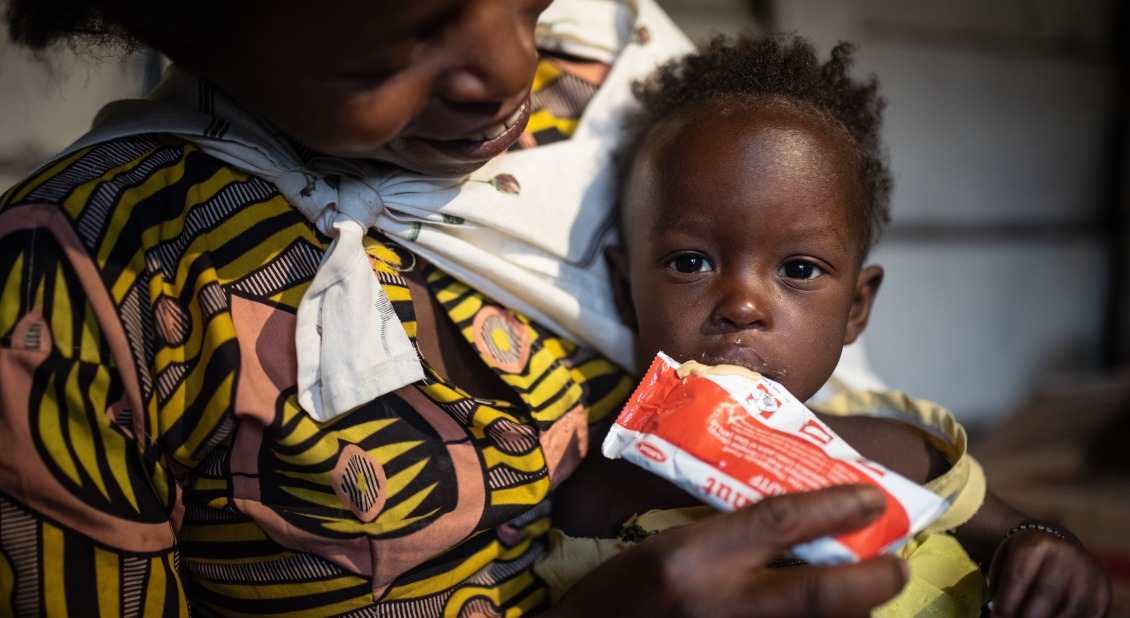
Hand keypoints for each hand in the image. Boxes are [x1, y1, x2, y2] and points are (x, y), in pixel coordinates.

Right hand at [551, 485, 908, 616]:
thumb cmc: (620, 596)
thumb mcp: (664, 550)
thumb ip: (726, 538)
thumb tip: (796, 524)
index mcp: (691, 558)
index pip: (777, 522)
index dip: (834, 506)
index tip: (873, 496)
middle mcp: (718, 603)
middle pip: (818, 591)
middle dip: (871, 579)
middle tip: (898, 565)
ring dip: (853, 611)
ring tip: (871, 591)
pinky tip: (834, 617)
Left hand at [989, 523, 1110, 616]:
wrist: (1058, 550)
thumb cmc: (1024, 564)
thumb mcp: (1007, 565)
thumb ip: (1003, 590)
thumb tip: (999, 615)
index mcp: (1036, 544)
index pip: (1020, 575)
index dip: (1008, 601)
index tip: (999, 616)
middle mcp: (1066, 554)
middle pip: (1047, 593)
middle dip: (1029, 615)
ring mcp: (1088, 571)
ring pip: (1070, 608)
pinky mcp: (1103, 589)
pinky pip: (1089, 615)